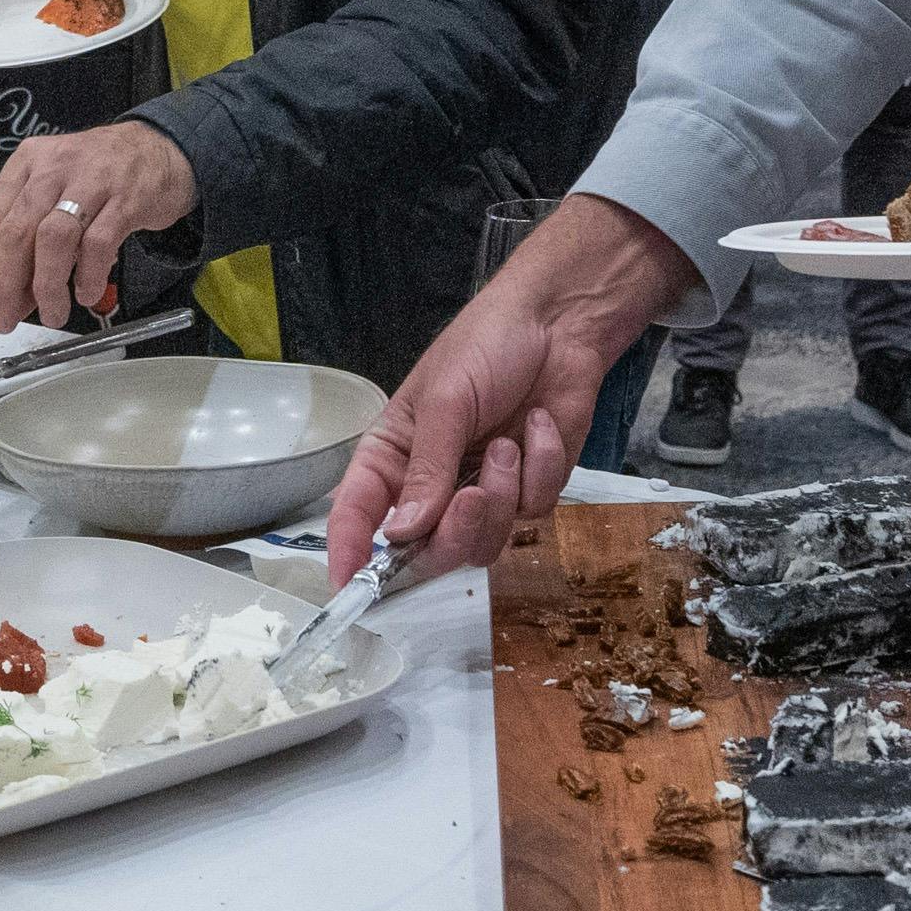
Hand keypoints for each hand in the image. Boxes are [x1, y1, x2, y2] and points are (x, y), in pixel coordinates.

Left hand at [0, 121, 194, 330]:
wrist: (160, 148)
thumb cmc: (99, 174)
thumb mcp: (54, 188)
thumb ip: (30, 236)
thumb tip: (10, 295)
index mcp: (26, 164)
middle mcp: (53, 167)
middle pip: (16, 232)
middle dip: (5, 285)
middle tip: (5, 319)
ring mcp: (91, 180)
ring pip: (54, 239)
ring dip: (46, 285)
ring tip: (52, 314)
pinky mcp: (126, 199)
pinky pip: (99, 244)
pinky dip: (89, 275)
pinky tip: (86, 294)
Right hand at [325, 197, 690, 572]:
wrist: (561, 326)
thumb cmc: (486, 347)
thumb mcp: (444, 401)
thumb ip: (425, 471)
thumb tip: (402, 534)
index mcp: (392, 454)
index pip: (358, 512)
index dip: (349, 551)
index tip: (348, 585)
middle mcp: (431, 483)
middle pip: (427, 549)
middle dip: (454, 530)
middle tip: (473, 495)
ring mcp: (482, 491)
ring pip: (482, 542)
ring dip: (501, 496)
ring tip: (509, 444)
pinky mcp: (529, 490)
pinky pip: (531, 513)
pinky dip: (540, 470)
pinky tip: (540, 425)